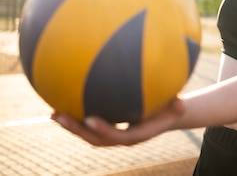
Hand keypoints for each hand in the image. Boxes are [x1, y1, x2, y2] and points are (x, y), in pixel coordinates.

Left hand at [51, 98, 185, 146]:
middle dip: (76, 129)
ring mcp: (112, 133)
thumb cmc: (172, 108)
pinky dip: (76, 116)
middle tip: (59, 116)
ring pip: (88, 133)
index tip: (90, 119)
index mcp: (136, 135)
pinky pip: (89, 123)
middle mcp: (121, 137)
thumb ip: (177, 106)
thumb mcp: (178, 106)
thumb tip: (180, 102)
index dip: (103, 130)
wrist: (166, 116)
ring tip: (53, 112)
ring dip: (71, 125)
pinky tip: (65, 99)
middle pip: (95, 138)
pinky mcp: (107, 126)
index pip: (117, 136)